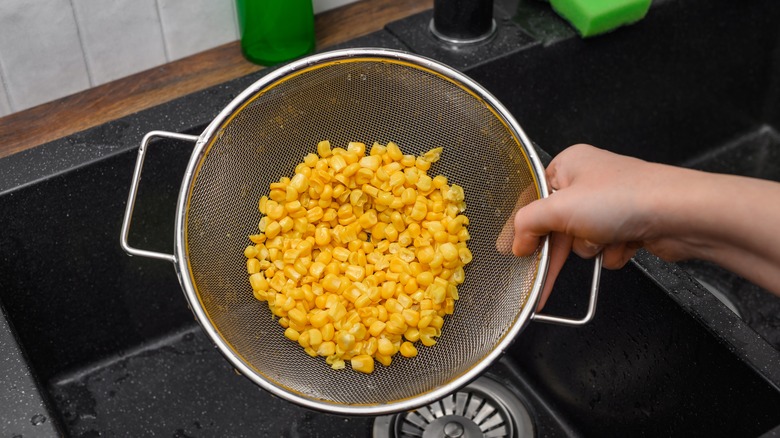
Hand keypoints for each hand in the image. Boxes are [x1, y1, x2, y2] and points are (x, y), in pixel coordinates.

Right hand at [511, 144, 683, 309]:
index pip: (535, 199)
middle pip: (557, 224)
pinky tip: (624, 244)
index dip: (527, 226)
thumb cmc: (627, 197)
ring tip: (606, 238)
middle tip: (542, 277)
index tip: (519, 250)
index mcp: (569, 164)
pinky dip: (612, 252)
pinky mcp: (629, 225)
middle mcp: (590, 181)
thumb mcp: (560, 208)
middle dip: (560, 246)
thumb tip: (516, 241)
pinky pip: (606, 248)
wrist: (681, 215)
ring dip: (591, 247)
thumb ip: (528, 224)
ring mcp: (611, 204)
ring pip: (582, 239)